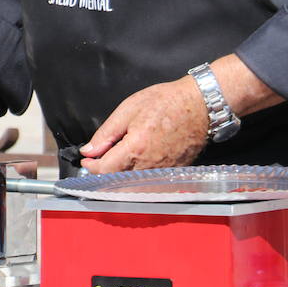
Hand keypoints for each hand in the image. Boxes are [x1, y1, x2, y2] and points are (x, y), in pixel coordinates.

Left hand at [78, 76, 209, 173]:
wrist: (200, 105)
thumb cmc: (166, 102)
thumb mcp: (128, 109)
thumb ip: (106, 133)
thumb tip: (90, 150)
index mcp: (136, 148)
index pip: (105, 170)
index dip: (91, 167)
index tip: (87, 161)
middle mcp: (150, 165)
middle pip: (117, 180)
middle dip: (105, 172)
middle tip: (99, 160)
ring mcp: (163, 172)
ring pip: (133, 183)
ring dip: (120, 175)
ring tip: (117, 160)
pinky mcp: (174, 173)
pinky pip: (149, 181)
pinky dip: (138, 176)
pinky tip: (136, 163)